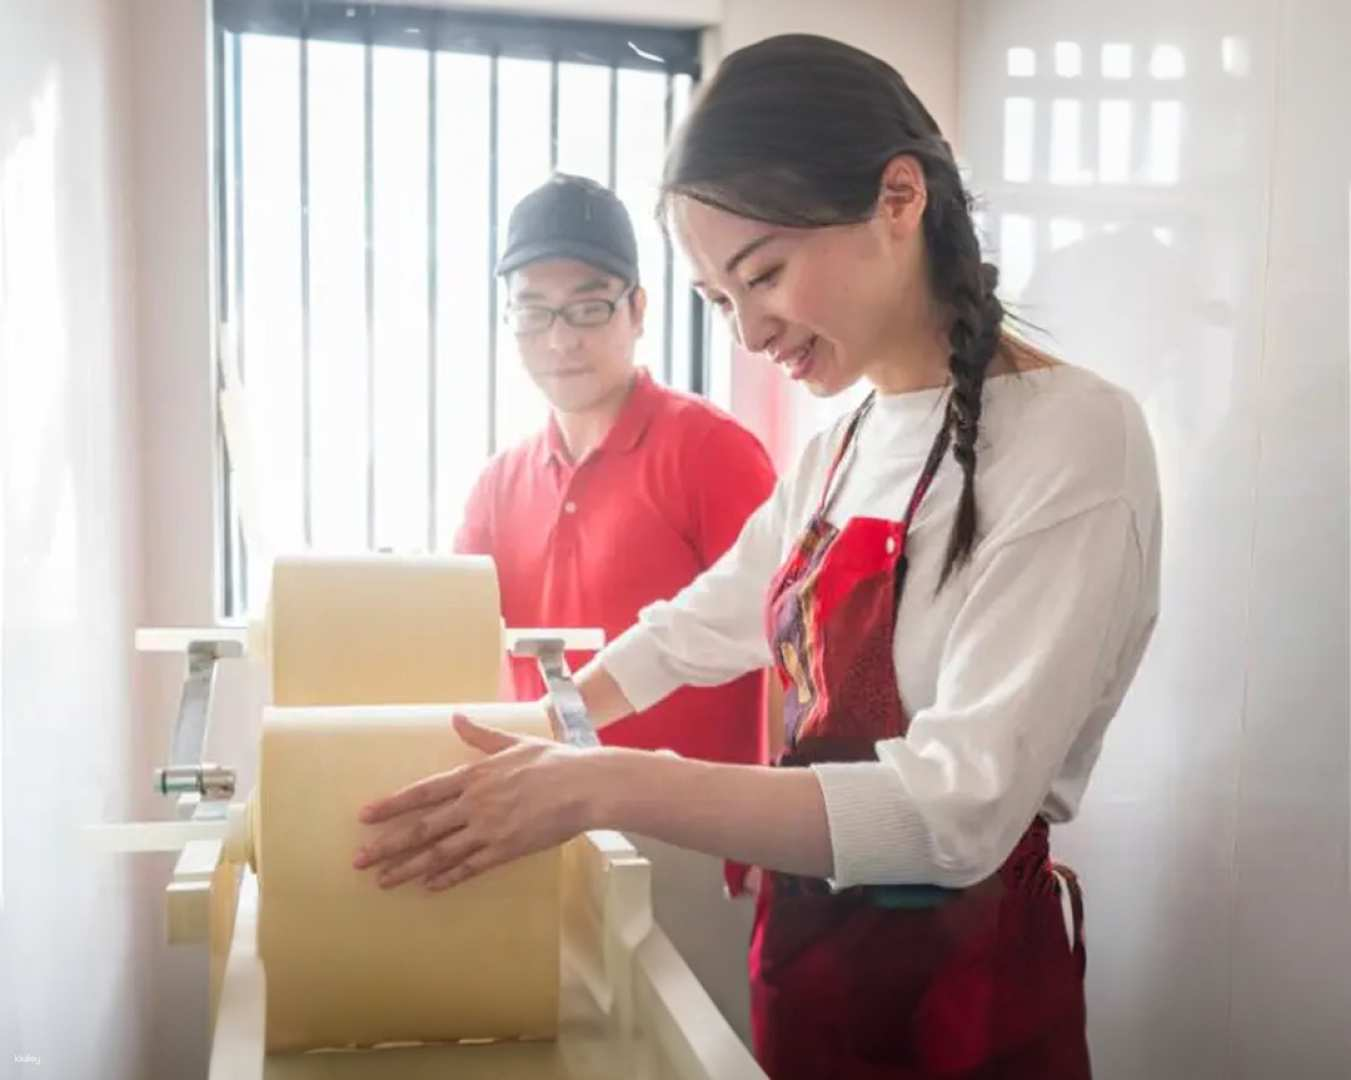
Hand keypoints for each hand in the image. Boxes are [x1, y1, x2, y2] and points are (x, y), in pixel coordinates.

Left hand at [352, 712, 598, 890]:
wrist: (585, 786)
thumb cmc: (553, 761)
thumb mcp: (513, 741)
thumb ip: (481, 735)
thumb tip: (456, 716)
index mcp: (473, 776)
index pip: (422, 792)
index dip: (391, 805)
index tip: (365, 816)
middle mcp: (474, 804)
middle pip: (422, 828)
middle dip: (388, 846)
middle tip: (360, 860)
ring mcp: (488, 830)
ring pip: (439, 853)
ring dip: (408, 867)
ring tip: (383, 880)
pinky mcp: (506, 850)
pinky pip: (470, 867)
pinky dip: (447, 878)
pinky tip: (429, 886)